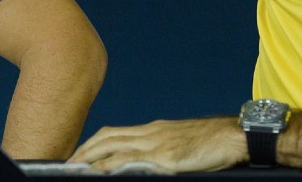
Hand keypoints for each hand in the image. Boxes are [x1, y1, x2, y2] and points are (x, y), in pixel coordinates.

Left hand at [68, 117, 247, 172]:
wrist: (233, 136)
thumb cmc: (212, 143)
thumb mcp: (180, 143)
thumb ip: (160, 151)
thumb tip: (144, 163)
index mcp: (153, 129)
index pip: (114, 133)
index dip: (94, 143)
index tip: (80, 154)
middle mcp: (151, 133)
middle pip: (108, 137)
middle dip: (85, 150)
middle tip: (68, 163)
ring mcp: (157, 145)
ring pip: (115, 147)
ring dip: (92, 158)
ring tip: (75, 168)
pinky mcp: (166, 158)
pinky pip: (133, 161)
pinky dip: (114, 166)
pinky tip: (103, 172)